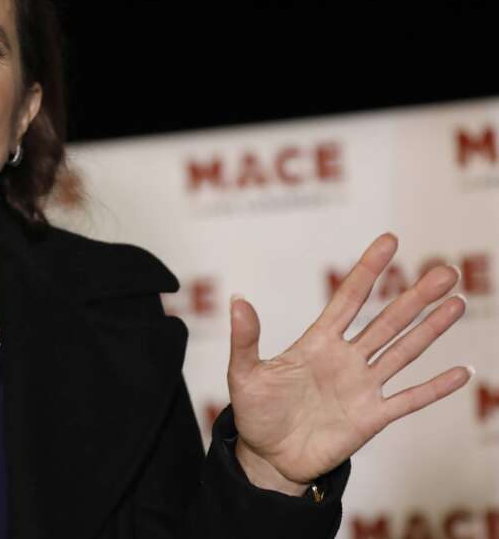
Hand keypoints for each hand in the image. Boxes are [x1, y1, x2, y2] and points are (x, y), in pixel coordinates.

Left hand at [227, 233, 471, 491]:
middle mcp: (346, 359)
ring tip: (457, 302)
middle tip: (446, 269)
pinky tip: (462, 372)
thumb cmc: (255, 413)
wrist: (268, 458)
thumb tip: (237, 300)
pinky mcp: (372, 417)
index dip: (368, 270)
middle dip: (415, 296)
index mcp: (317, 342)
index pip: (349, 298)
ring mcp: (362, 387)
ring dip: (430, 328)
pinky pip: (409, 399)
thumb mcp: (243, 374)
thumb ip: (245, 339)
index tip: (390, 241)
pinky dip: (436, 387)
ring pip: (403, 351)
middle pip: (387, 320)